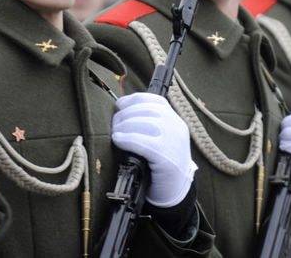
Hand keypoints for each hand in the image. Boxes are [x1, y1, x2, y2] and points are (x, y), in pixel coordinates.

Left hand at [112, 92, 196, 206]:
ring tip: (115, 133)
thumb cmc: (161, 165)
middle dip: (126, 114)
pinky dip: (128, 139)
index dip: (134, 100)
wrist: (175, 191)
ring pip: (146, 123)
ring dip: (125, 126)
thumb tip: (121, 111)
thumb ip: (148, 125)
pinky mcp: (167, 159)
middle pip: (148, 110)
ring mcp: (174, 143)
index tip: (120, 105)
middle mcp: (177, 128)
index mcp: (175, 120)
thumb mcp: (161, 139)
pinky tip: (118, 140)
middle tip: (114, 125)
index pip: (155, 100)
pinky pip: (145, 143)